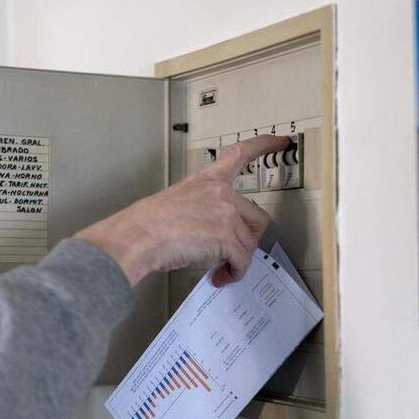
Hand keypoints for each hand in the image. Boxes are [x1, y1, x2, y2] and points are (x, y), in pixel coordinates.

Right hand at [74, 135, 290, 286]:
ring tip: (221, 270)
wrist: (136, 237)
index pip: (240, 154)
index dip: (264, 145)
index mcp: (207, 180)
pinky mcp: (225, 235)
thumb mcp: (177, 203)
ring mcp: (225, 213)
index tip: (282, 140)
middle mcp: (221, 192)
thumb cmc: (146, 225)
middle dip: (247, 240)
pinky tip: (221, 278)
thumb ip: (202, 211)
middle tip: (231, 255)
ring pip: (249, 243)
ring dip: (238, 261)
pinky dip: (234, 273)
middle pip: (257, 217)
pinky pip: (242, 259)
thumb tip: (211, 236)